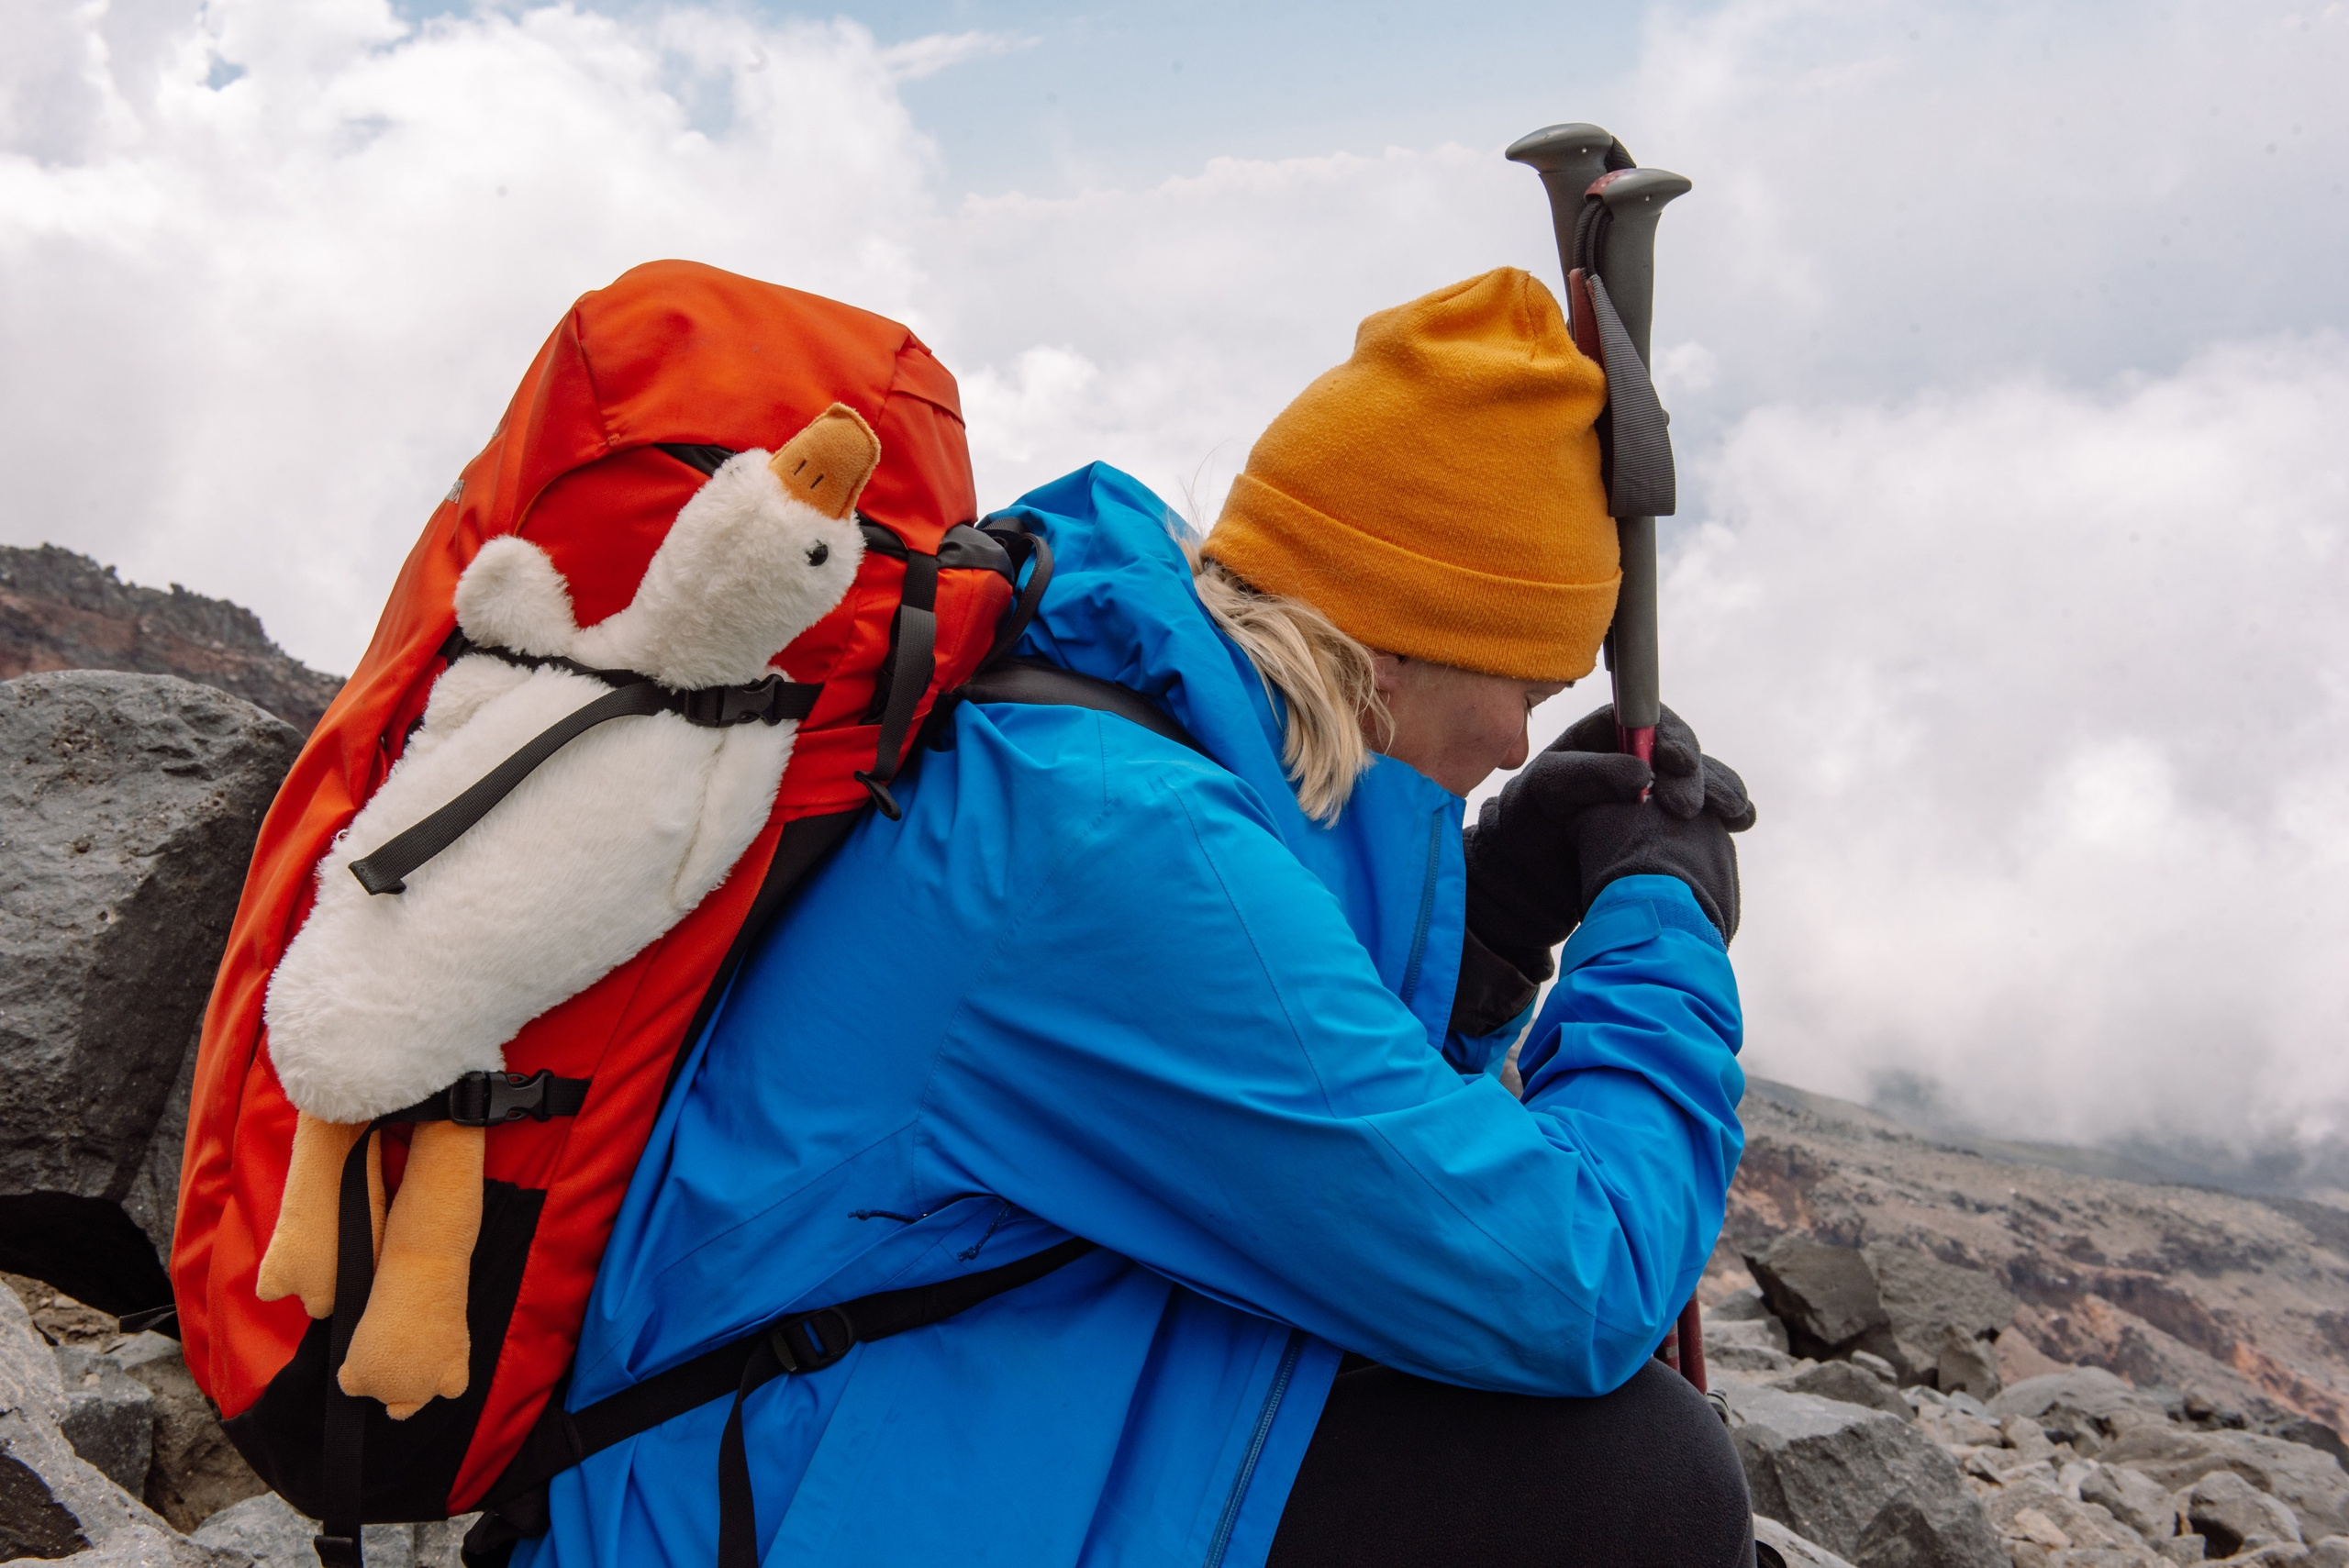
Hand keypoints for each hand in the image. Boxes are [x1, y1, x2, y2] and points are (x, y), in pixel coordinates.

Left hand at [1550, 703, 1756, 831]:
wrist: (1530, 876)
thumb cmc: (1530, 819)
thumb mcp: (1547, 788)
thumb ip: (1588, 774)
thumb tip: (1643, 774)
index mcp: (1607, 736)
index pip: (1650, 722)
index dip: (1671, 736)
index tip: (1679, 762)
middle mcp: (1638, 758)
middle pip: (1681, 753)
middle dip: (1696, 774)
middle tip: (1689, 807)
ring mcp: (1657, 791)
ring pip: (1701, 781)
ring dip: (1721, 792)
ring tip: (1735, 812)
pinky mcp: (1668, 825)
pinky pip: (1705, 813)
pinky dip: (1725, 815)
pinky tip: (1741, 822)